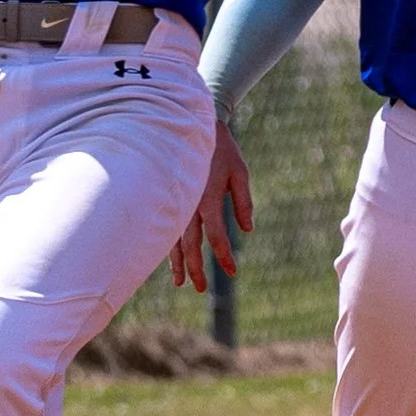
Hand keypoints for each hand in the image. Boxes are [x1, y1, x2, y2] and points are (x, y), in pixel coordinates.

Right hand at [169, 121, 253, 293]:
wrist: (193, 125)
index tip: (233, 270)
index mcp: (208, 197)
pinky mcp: (172, 198)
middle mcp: (189, 203)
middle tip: (200, 289)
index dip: (224, 255)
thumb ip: (243, 201)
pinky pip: (168, 228)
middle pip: (190, 244)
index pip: (216, 235)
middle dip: (196, 268)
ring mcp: (177, 201)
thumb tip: (247, 230)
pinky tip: (172, 260)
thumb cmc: (222, 149)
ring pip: (173, 239)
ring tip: (182, 283)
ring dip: (178, 263)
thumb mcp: (240, 172)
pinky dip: (169, 246)